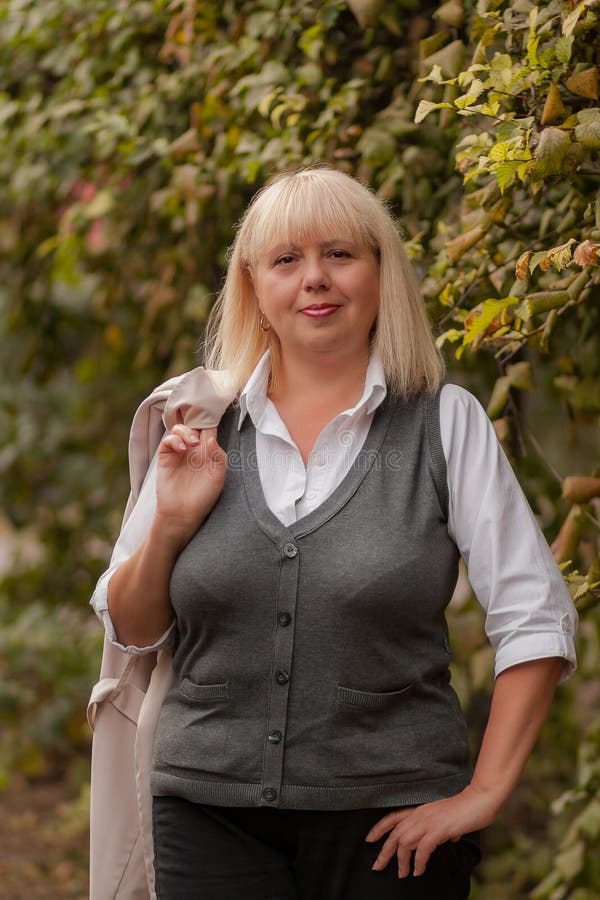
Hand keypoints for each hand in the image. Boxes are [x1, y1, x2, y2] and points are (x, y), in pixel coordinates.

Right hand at [155, 424, 227, 541]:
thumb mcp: (218, 477)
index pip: (210, 430)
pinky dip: (174, 440)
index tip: (214, 417)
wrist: (183, 513)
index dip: (211, 421)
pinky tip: (181, 449)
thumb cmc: (203, 497)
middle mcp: (194, 450)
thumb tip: (211, 438)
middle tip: (201, 437)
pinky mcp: (166, 457)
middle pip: (194, 425)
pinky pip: (168, 440)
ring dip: (186, 431)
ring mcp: (179, 452)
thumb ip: (219, 457)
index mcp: (209, 452)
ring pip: (180, 429)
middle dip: (197, 423)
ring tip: (193, 443)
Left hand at [365, 785, 498, 877]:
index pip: (393, 817)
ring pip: (405, 842)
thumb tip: (447, 839)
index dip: (379, 828)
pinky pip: (422, 849)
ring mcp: (429, 821)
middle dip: (384, 851)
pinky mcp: (439, 829)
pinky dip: (418, 862)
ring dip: (401, 861)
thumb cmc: (467, 809)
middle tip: (377, 867)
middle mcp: (421, 814)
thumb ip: (444, 828)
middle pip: (395, 833)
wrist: (480, 800)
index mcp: (420, 809)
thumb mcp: (448, 818)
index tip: (369, 839)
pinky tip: (418, 871)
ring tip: (402, 874)